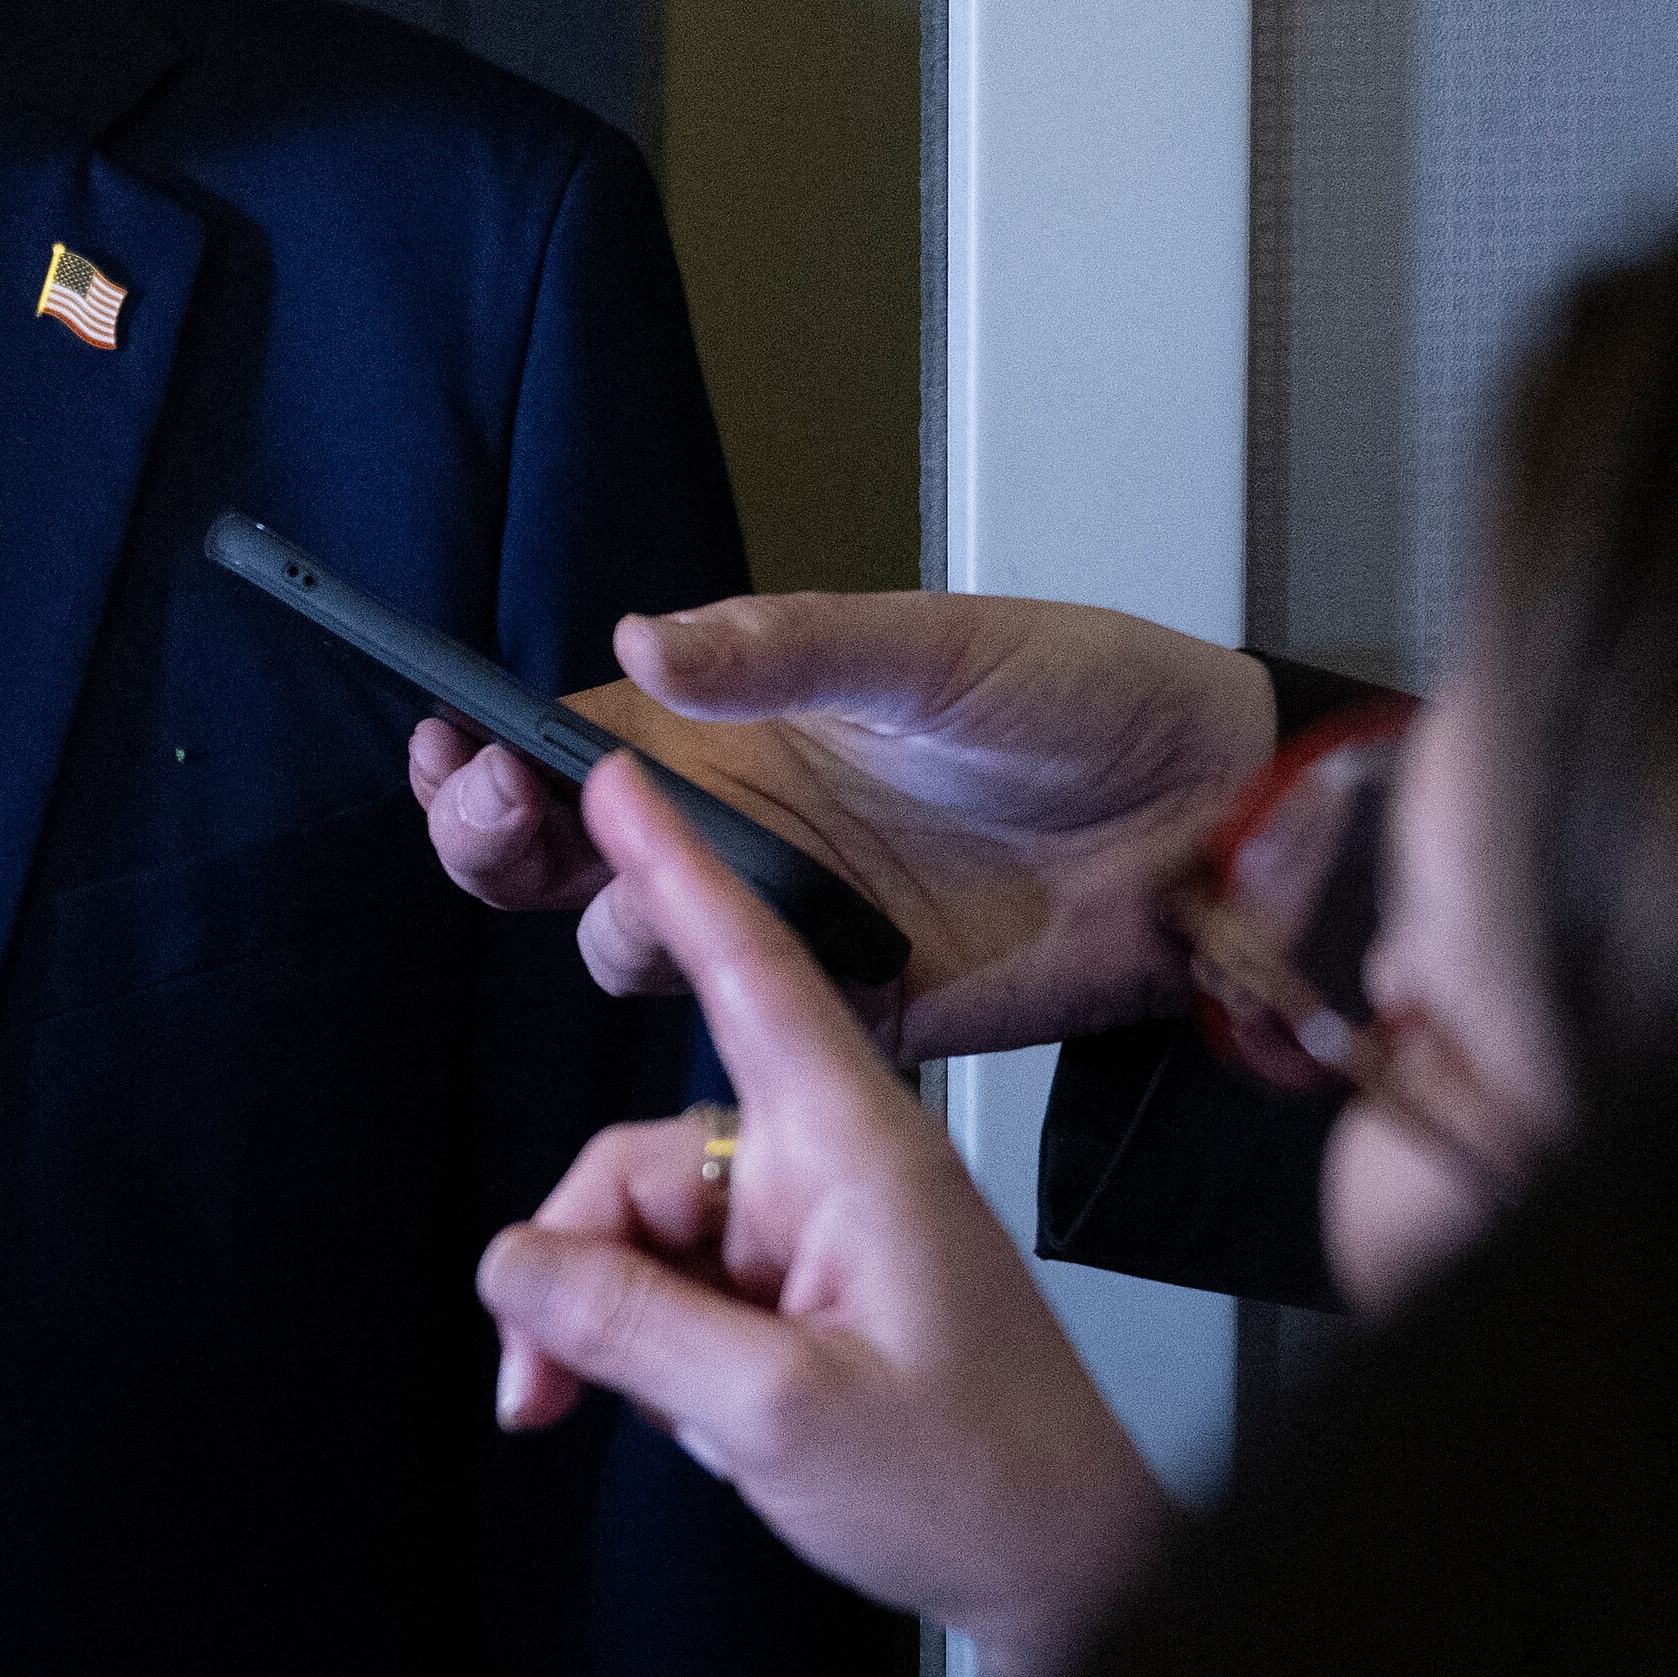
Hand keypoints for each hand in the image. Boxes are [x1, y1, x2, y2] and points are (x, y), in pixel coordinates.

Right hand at [411, 594, 1280, 1058]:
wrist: (1219, 827)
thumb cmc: (1095, 705)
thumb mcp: (937, 652)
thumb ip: (788, 648)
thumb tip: (648, 642)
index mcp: (744, 727)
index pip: (574, 739)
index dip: (496, 751)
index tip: (458, 748)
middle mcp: (744, 826)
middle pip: (560, 857)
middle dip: (496, 840)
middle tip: (500, 818)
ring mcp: (789, 923)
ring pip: (627, 949)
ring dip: (623, 922)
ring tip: (677, 888)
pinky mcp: (846, 1009)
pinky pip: (741, 1034)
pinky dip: (720, 1021)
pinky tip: (747, 983)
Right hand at [478, 756, 1165, 1676]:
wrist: (1070, 1579)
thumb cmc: (981, 1482)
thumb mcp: (776, 1411)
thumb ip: (625, 1324)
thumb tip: (509, 1264)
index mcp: (855, 1150)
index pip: (749, 975)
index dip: (675, 874)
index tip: (615, 779)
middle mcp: (830, 1170)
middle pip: (639, 1160)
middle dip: (572, 1268)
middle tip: (538, 1386)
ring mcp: (820, 1234)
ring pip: (645, 1236)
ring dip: (605, 1328)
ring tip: (612, 1420)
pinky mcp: (811, 1293)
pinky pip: (682, 1290)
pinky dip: (651, 1355)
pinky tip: (689, 1422)